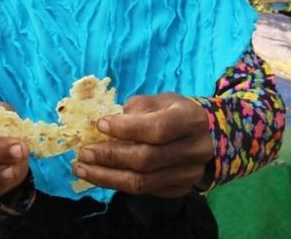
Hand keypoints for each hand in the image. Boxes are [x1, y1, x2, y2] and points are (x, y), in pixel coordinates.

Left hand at [72, 93, 213, 197]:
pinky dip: (116, 183)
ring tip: (81, 169)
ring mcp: (188, 174)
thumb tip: (104, 123)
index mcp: (190, 120)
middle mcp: (194, 150)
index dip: (125, 129)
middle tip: (84, 152)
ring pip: (142, 182)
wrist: (209, 137)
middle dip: (110, 156)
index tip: (99, 124)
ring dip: (106, 177)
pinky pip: (143, 191)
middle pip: (146, 159)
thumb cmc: (177, 113)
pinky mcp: (179, 189)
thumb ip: (136, 109)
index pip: (157, 129)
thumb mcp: (161, 100)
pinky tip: (98, 175)